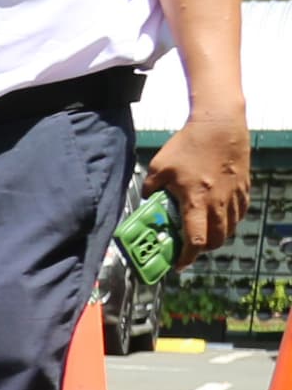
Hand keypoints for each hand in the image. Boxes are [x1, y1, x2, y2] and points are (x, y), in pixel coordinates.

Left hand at [157, 115, 251, 261]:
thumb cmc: (187, 145)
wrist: (219, 125)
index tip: (178, 264)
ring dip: (217, 237)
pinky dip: (230, 221)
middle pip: (216, 240)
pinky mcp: (244, 187)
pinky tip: (220, 217)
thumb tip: (145, 199)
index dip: (187, 257)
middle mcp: (218, 203)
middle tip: (189, 248)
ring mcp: (234, 195)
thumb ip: (150, 187)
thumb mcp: (158, 167)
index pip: (195, 241)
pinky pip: (240, 213)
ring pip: (230, 229)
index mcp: (196, 201)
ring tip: (203, 233)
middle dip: (202, 250)